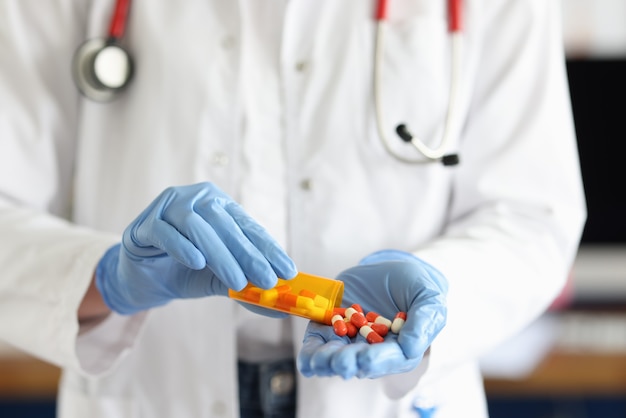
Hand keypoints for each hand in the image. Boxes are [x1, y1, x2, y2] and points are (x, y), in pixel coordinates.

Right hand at [96, 182, 296, 314]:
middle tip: (267, 279)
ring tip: (237, 280)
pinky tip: (197, 262)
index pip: (249, 227)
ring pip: (199, 226)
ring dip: (220, 255)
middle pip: (226, 225)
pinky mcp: (144, 223)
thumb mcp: (219, 279)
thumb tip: (276, 306)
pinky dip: (182, 246)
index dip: (269, 250)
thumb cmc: (185, 272)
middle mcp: (198, 199)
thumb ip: (244, 285)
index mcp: (221, 207)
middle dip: (249, 254)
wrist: (143, 279)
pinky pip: (165, 231)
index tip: (287, 271)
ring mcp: (169, 207)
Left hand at [297, 250, 446, 378]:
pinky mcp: (333, 328)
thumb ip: (424, 322)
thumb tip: (411, 349)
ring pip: (336, 357)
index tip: (364, 360)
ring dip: (326, 361)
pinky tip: (307, 358)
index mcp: (402, 349)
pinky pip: (320, 343)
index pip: (390, 359)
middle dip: (347, 362)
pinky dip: (313, 350)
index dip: (377, 360)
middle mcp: (375, 351)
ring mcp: (352, 341)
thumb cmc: (417, 287)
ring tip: (317, 362)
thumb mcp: (429, 298)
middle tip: (339, 361)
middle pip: (359, 362)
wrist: (393, 271)